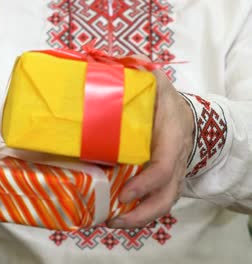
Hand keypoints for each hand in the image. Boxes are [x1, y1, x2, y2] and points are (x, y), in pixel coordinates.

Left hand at [107, 56, 194, 228]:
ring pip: (162, 204)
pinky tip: (116, 213)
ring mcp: (171, 174)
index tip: (125, 192)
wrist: (183, 114)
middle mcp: (175, 161)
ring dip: (138, 218)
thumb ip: (136, 74)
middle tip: (113, 219)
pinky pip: (155, 201)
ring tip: (111, 222)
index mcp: (171, 137)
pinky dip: (138, 211)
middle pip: (166, 197)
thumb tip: (107, 62)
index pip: (165, 166)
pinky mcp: (163, 181)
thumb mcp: (155, 83)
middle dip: (142, 214)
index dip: (147, 182)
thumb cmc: (164, 101)